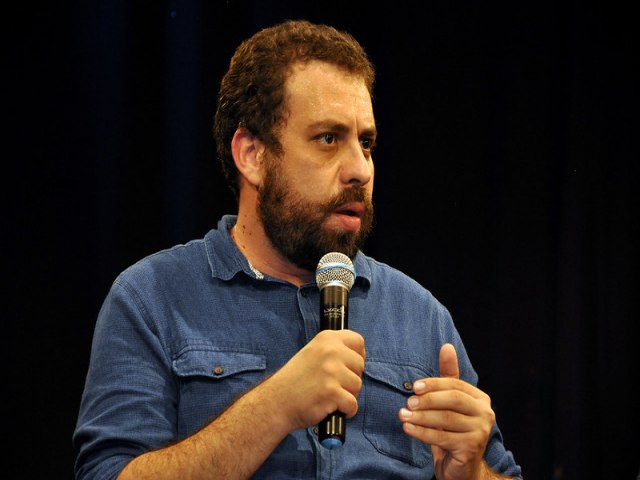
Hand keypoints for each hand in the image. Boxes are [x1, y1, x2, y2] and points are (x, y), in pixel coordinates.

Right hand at [268, 329, 365, 431]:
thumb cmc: (296, 380)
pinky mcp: (332, 392)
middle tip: (332, 384)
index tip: (349, 366)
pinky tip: (332, 408)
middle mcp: (330, 351)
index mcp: (326, 338)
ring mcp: (331, 371)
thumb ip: (333, 350)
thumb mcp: (312, 352)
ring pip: (357, 385)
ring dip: (347, 395)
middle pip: (360, 365)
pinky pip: (353, 404)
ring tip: (329, 396)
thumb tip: (358, 357)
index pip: (358, 341)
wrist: (276, 401)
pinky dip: (346, 411)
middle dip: (351, 378)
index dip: (358, 355)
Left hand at [398, 344, 494, 479]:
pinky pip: (441, 437)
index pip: (455, 385)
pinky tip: (408, 428)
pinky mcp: (470, 449)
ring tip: (403, 415)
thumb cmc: (453, 431)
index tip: (414, 386)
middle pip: (453, 400)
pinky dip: (421, 432)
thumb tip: (446, 346)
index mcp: (480, 399)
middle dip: (428, 399)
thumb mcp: (450, 403)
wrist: (461, 468)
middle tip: (408, 401)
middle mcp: (485, 414)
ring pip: (445, 419)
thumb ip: (448, 376)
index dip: (434, 384)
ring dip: (420, 416)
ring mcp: (479, 432)